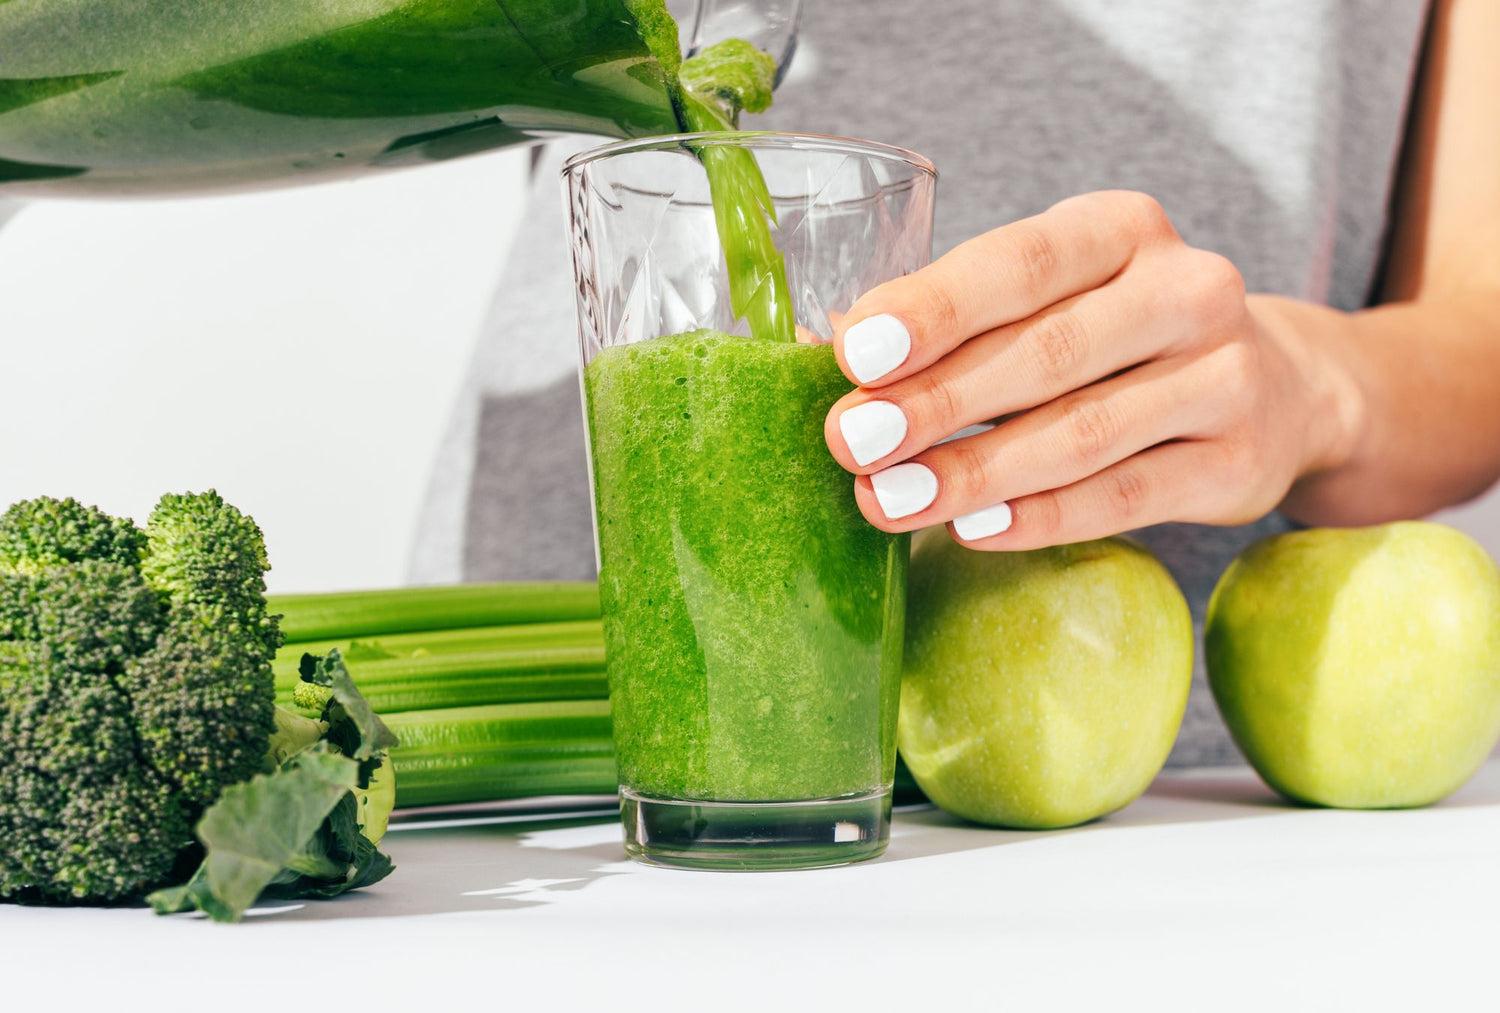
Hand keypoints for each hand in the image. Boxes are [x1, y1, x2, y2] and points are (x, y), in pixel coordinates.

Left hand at [824, 190, 1357, 548]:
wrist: (1273, 388)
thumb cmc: (1114, 337)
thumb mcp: (1047, 300)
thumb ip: (952, 319)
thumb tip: (825, 346)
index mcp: (1121, 228)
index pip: (1019, 263)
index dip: (932, 308)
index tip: (852, 355)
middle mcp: (1186, 289)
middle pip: (1045, 352)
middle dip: (934, 402)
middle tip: (848, 442)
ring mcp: (1224, 377)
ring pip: (1082, 433)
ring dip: (973, 473)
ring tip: (889, 501)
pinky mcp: (1237, 463)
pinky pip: (1124, 496)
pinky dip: (1043, 517)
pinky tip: (974, 530)